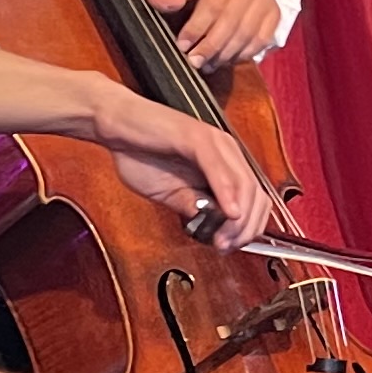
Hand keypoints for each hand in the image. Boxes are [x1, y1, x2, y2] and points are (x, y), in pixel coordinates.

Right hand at [94, 84, 282, 247]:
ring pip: (244, 184)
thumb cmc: (139, 154)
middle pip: (256, 195)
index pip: (254, 200)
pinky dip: (226, 193)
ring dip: (238, 219)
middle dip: (245, 229)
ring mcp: (214, 142)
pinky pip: (219, 168)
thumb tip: (216, 230)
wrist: (115, 126)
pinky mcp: (196, 137)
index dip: (249, 228)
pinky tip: (227, 213)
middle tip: (227, 246)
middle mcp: (226, 151)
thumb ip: (193, 208)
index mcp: (224, 164)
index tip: (232, 246)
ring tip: (224, 238)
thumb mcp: (170, 194)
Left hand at [145, 0, 286, 66]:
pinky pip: (260, 40)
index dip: (196, 29)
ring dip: (224, 54)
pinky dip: (242, 54)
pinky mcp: (274, 13)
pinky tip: (226, 59)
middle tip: (194, 62)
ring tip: (207, 64)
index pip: (212, 5)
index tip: (182, 45)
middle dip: (210, 47)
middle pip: (230, 23)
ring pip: (246, 35)